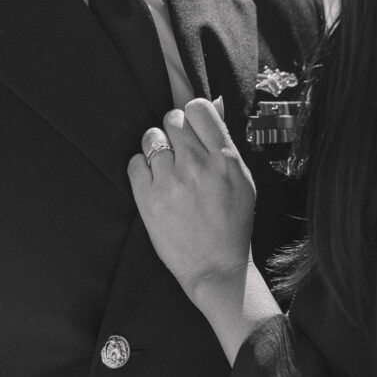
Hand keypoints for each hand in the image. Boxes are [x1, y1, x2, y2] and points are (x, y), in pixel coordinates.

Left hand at [127, 98, 255, 303]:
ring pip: (151, 137)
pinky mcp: (148, 199)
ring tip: (165, 167)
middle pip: (172, 119)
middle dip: (174, 131)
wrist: (215, 267)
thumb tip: (211, 108)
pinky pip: (134, 162)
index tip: (191, 128)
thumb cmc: (231, 224)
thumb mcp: (242, 180)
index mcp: (225, 159)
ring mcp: (171, 181)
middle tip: (178, 150)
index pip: (198, 109)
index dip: (192, 116)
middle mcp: (197, 165)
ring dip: (156, 148)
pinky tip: (153, 181)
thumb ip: (224, 145)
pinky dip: (141, 167)